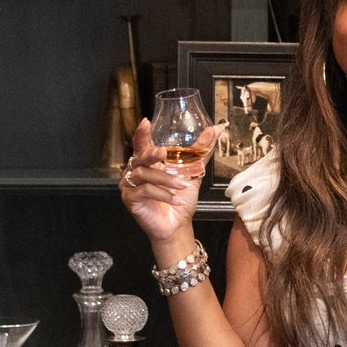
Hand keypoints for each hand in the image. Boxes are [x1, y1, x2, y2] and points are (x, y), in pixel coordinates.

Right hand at [121, 120, 219, 246]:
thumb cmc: (181, 197)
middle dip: (151, 154)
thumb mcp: (194, 171)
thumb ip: (201, 149)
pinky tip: (175, 199)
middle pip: (139, 156)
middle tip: (163, 154)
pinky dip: (162, 194)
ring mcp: (130, 185)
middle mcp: (136, 171)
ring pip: (143, 174)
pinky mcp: (130, 199)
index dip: (141, 133)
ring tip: (182, 186)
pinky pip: (144, 191)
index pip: (141, 143)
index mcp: (149, 162)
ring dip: (165, 179)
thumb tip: (216, 128)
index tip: (146, 122)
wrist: (178, 224)